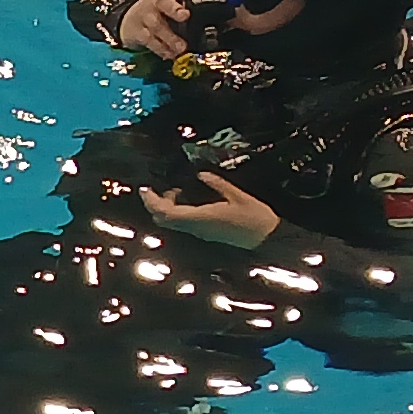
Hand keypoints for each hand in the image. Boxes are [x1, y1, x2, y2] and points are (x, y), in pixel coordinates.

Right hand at [113, 0, 207, 59]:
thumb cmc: (158, 7)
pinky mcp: (140, 33)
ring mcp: (146, 18)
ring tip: (182, 47)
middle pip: (164, 3)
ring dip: (171, 38)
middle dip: (174, 9)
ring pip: (157, 27)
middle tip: (185, 15)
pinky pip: (151, 42)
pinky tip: (170, 54)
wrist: (129, 18)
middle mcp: (156, 3)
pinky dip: (161, 49)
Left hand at [141, 170, 279, 248]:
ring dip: (167, 207)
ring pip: (173, 223)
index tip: (145, 189)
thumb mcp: (237, 195)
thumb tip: (200, 173)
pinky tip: (187, 198)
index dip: (152, 202)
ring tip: (176, 190)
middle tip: (156, 188)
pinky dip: (178, 211)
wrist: (267, 240)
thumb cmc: (255, 217)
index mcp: (202, 217)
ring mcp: (201, 232)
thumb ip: (217, 183)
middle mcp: (197, 228)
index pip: (167, 213)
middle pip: (165, 220)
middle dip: (155, 204)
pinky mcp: (206, 233)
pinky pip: (184, 223)